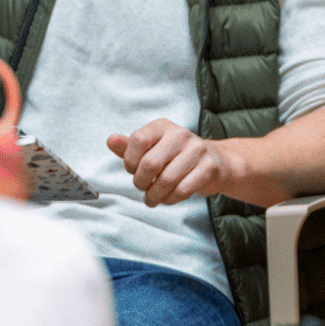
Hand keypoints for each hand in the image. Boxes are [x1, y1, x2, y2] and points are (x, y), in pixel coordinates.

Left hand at [106, 118, 232, 207]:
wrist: (214, 161)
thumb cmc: (174, 156)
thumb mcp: (151, 148)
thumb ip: (129, 147)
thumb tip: (110, 140)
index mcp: (163, 126)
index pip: (138, 140)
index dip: (130, 161)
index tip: (133, 169)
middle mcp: (181, 134)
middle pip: (150, 164)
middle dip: (141, 182)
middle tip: (142, 187)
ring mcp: (197, 150)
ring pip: (166, 180)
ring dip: (154, 196)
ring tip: (153, 198)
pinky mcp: (208, 167)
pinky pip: (182, 190)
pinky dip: (171, 199)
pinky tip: (168, 197)